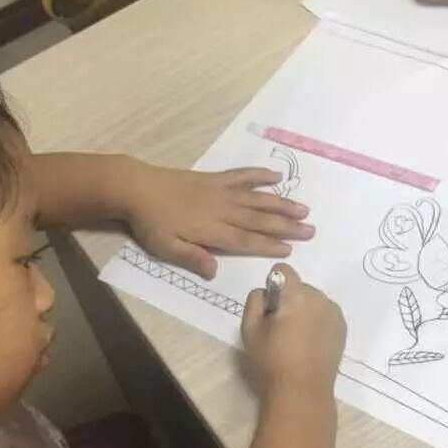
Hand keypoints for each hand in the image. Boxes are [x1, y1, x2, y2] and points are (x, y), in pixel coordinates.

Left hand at [124, 163, 314, 278]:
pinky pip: (241, 175)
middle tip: (310, 230)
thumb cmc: (151, 223)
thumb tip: (215, 272)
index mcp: (211, 230)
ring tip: (303, 209)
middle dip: (285, 226)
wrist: (137, 188)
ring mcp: (220, 191)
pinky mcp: (214, 178)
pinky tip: (276, 175)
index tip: (290, 250)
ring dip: (281, 203)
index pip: (245, 240)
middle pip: (258, 219)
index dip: (268, 245)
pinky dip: (259, 175)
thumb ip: (192, 258)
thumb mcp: (166, 248)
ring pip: (256, 198)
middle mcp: (222, 210)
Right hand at [241, 265, 345, 395]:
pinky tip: (310, 344)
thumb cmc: (272, 360)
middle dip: (290, 300)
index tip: (271, 309)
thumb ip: (255, 300)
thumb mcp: (249, 328)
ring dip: (304, 310)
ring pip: (313, 300)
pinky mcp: (342, 328)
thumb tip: (266, 292)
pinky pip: (325, 314)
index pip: (284, 270)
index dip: (273, 285)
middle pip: (300, 287)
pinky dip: (316, 321)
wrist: (302, 391)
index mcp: (297, 295)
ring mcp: (334, 313)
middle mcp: (320, 298)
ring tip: (296, 339)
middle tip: (281, 329)